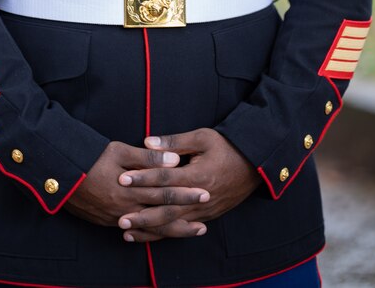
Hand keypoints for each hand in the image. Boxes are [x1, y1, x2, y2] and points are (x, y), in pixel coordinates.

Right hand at [64, 140, 209, 227]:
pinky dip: (150, 234)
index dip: (186, 193)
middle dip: (185, 215)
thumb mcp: (119, 151)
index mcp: (131, 189)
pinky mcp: (107, 222)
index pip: (165, 193)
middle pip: (162, 215)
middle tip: (206, 216)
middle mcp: (126, 208)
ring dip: (173, 230)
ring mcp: (116, 218)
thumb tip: (175, 159)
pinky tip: (161, 234)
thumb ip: (148, 158)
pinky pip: (135, 232)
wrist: (60, 175)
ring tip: (193, 230)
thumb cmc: (90, 158)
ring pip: (151, 228)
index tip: (205, 192)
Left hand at [116, 128, 259, 242]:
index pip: (164, 179)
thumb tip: (147, 141)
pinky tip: (148, 237)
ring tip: (127, 232)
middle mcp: (200, 197)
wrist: (255, 164)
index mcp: (198, 176)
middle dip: (142, 214)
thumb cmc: (227, 146)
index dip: (143, 178)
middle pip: (166, 209)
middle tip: (119, 217)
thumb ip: (174, 142)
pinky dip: (164, 234)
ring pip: (173, 224)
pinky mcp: (207, 216)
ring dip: (150, 229)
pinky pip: (182, 229)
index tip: (122, 179)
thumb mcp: (202, 138)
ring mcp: (204, 210)